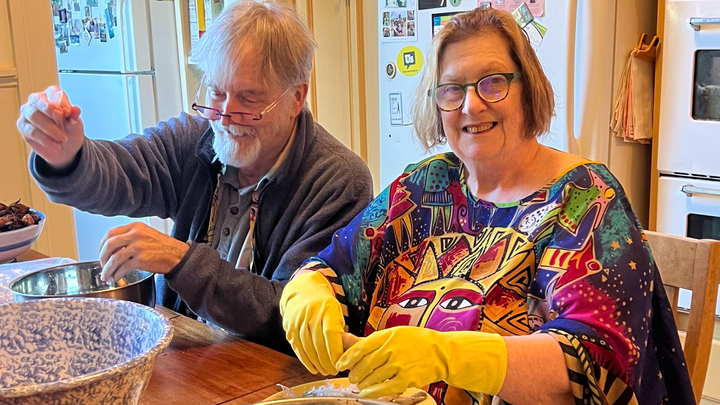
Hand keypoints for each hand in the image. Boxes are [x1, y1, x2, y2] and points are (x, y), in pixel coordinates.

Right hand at [16, 85, 85, 168]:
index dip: (61, 101)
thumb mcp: (76, 125)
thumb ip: (75, 117)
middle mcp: (37, 101)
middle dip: (49, 109)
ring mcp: (28, 113)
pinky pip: (31, 131)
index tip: (68, 112)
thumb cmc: (70, 131)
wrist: (64, 149)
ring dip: (50, 128)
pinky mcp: (23, 126)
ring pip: (34, 115)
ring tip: (63, 138)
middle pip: (38, 100)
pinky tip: (55, 145)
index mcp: (53, 95)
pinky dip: (45, 139)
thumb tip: (76, 110)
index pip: (54, 93)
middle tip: (61, 119)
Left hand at [99, 222, 189, 281]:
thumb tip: (113, 247)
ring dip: (107, 269)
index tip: (101, 252)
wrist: (178, 255)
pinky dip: (117, 274)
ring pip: (114, 258)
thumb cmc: (164, 247)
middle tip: (102, 264)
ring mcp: (138, 247)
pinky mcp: (141, 259)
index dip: (102, 244)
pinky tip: (116, 277)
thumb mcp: (147, 234)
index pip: (111, 233)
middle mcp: (136, 235)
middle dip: (102, 257)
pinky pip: (123, 268)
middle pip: (110, 245)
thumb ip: (131, 236)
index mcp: (136, 227)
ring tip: (106, 275)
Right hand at [279, 270, 346, 374]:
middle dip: (327, 361)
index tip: (340, 364)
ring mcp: (298, 322)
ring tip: (325, 371)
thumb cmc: (324, 306)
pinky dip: (306, 361)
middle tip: (334, 371)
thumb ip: (341, 331)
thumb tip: (349, 354)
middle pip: (318, 343)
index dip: (335, 352)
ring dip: (317, 363)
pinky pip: (298, 348)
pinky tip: (313, 368)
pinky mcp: (289, 329)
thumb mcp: (336, 313)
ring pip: (307, 348)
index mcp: (327, 310)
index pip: (330, 334)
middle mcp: (311, 315)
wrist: (302, 292)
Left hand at [336, 326, 506, 398]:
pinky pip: (385, 388)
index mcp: (386, 336)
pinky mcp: (407, 378)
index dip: (347, 358)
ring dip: (362, 384)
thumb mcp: (393, 333)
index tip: (339, 364)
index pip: (360, 347)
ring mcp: (399, 364)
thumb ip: (372, 340)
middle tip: (352, 377)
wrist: (440, 352)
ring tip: (359, 385)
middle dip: (354, 373)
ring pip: (372, 377)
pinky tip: (367, 393)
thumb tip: (346, 341)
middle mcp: (391, 349)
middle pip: (364, 364)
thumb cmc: (415, 341)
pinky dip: (373, 392)